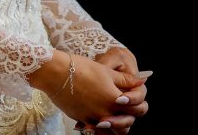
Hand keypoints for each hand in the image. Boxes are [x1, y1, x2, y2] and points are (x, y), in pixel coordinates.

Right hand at [29, 51, 144, 133]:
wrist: (55, 74)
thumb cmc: (80, 69)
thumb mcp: (106, 71)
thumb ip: (126, 79)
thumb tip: (142, 81)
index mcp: (114, 100)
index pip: (135, 109)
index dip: (136, 102)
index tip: (131, 95)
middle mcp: (105, 113)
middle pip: (124, 124)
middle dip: (126, 116)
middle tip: (122, 105)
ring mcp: (92, 119)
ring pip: (109, 130)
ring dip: (112, 124)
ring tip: (110, 115)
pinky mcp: (81, 119)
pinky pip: (93, 127)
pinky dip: (96, 123)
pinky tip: (93, 113)